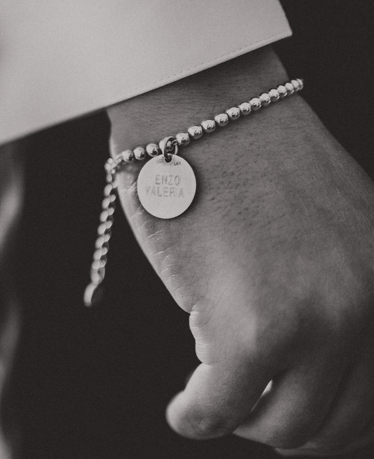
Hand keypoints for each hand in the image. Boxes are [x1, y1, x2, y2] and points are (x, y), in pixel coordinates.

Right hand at [107, 47, 373, 455]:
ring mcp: (313, 322)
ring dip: (242, 419)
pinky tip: (182, 408)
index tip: (297, 414)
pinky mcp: (249, 329)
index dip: (336, 420)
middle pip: (336, 424)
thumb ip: (340, 288)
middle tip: (246, 404)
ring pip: (283, 428)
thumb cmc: (246, 156)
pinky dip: (194, 417)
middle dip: (285, 424)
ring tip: (214, 394)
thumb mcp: (331, 224)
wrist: (203, 109)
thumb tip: (313, 359)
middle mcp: (368, 308)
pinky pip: (218, 411)